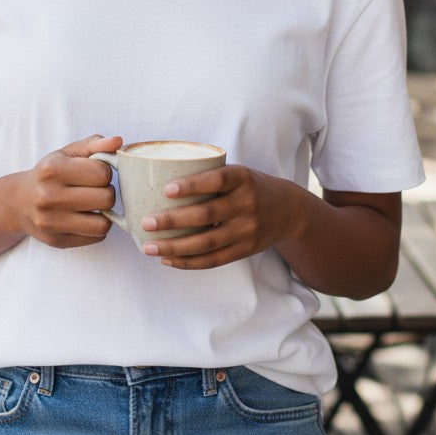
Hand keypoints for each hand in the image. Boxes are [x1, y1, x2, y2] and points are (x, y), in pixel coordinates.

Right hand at [15, 134, 119, 248]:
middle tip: (95, 189)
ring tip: (93, 205)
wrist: (18, 202)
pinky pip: (96, 238)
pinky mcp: (56, 241)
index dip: (104, 171)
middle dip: (106, 192)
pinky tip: (84, 218)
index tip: (94, 172)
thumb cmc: (50, 174)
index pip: (102, 173)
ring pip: (103, 224)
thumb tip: (118, 141)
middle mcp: (48, 196)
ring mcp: (51, 222)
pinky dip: (96, 228)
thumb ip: (95, 144)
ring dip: (104, 213)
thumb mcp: (68, 153)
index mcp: (52, 169)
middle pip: (106, 198)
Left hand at [139, 164, 299, 268]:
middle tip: (146, 222)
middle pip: (206, 215)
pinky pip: (213, 260)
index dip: (192, 185)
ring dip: (175, 247)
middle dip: (173, 221)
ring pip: (206, 243)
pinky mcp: (245, 250)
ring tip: (149, 247)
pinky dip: (188, 262)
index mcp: (242, 178)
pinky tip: (168, 260)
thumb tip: (158, 178)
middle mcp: (247, 204)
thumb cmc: (249, 186)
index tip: (166, 190)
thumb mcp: (237, 172)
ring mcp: (247, 230)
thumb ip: (208, 175)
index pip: (216, 180)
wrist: (288, 210)